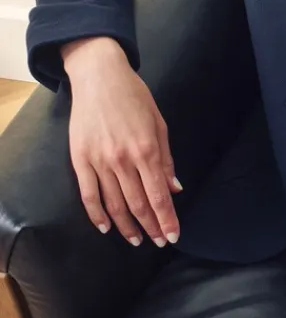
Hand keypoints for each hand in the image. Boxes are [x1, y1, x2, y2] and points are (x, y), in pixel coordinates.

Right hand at [65, 47, 181, 246]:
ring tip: (136, 240)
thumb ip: (166, 160)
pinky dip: (96, 214)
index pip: (159, 195)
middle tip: (159, 241)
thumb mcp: (159, 124)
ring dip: (127, 226)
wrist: (99, 76)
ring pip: (114, 204)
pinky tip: (105, 227)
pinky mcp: (80, 159)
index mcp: (146, 150)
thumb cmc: (134, 97)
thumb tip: (175, 189)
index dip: (167, 219)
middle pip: (138, 204)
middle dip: (151, 227)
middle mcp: (123, 160)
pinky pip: (88, 194)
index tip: (173, 236)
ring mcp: (99, 161)